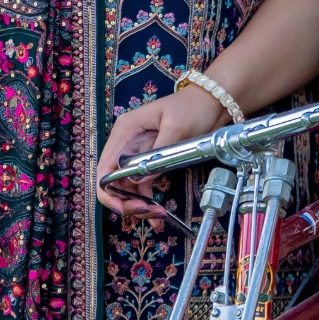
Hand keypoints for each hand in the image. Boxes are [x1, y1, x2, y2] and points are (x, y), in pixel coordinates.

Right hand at [95, 83, 227, 219]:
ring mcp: (136, 152)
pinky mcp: (149, 160)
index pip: (104, 166)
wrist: (214, 102)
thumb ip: (156, 154)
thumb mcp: (176, 128)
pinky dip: (147, 200)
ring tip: (157, 217)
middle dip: (125, 201)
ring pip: (126, 186)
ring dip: (137, 204)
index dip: (108, 191)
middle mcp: (126, 142)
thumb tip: (138, 180)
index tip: (125, 208)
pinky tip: (157, 214)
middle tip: (147, 213)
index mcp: (126, 131)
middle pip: (112, 180)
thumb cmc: (194, 107)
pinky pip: (141, 184)